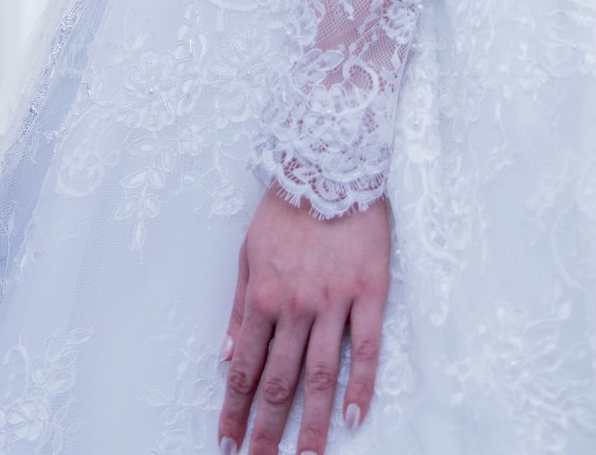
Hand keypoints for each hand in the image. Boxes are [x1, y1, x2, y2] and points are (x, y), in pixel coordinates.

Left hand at [218, 184, 389, 452]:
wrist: (330, 166)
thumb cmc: (286, 211)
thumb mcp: (248, 254)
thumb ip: (239, 309)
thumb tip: (228, 357)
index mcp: (262, 297)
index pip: (246, 368)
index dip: (235, 407)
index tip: (226, 439)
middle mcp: (296, 307)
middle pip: (279, 382)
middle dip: (266, 429)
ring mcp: (334, 303)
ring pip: (320, 375)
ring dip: (310, 423)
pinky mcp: (369, 294)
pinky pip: (366, 349)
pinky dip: (360, 387)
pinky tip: (352, 418)